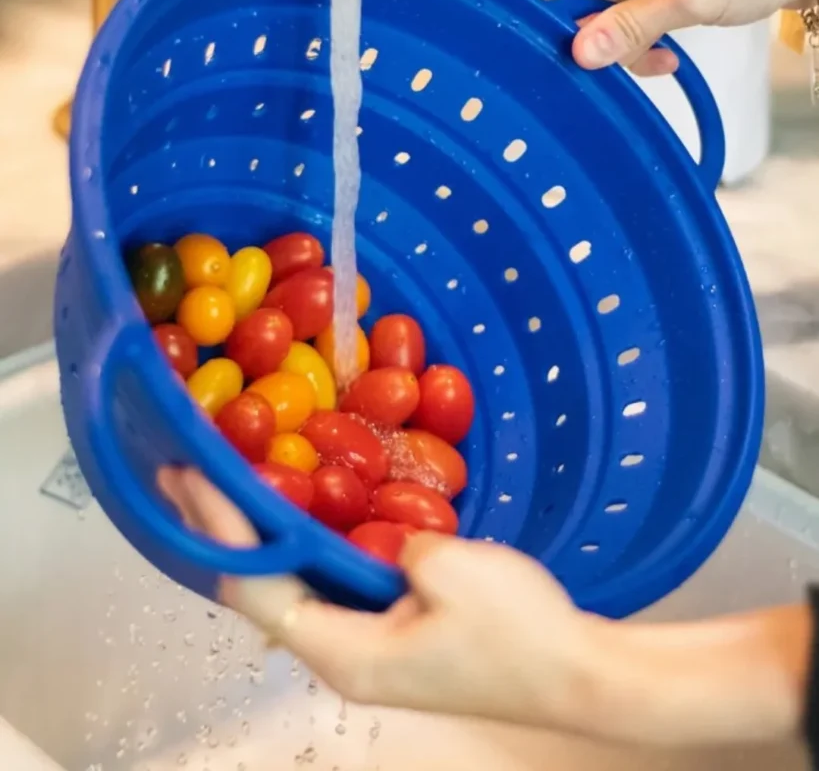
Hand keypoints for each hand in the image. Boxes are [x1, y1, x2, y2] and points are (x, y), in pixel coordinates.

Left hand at [158, 467, 811, 748]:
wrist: (578, 674)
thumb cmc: (520, 633)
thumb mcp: (453, 569)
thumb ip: (397, 546)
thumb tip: (387, 543)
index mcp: (345, 653)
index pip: (257, 585)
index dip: (220, 527)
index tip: (191, 476)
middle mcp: (342, 659)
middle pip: (261, 591)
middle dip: (223, 530)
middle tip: (188, 476)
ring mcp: (366, 650)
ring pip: (291, 590)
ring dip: (258, 538)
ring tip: (227, 490)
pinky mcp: (390, 638)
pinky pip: (327, 588)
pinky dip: (302, 547)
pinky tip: (299, 516)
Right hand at [489, 0, 818, 75]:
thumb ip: (631, 26)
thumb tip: (579, 55)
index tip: (485, 3)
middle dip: (572, 24)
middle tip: (590, 58)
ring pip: (587, 8)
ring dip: (610, 42)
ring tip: (649, 60)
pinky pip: (616, 19)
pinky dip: (631, 43)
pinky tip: (661, 58)